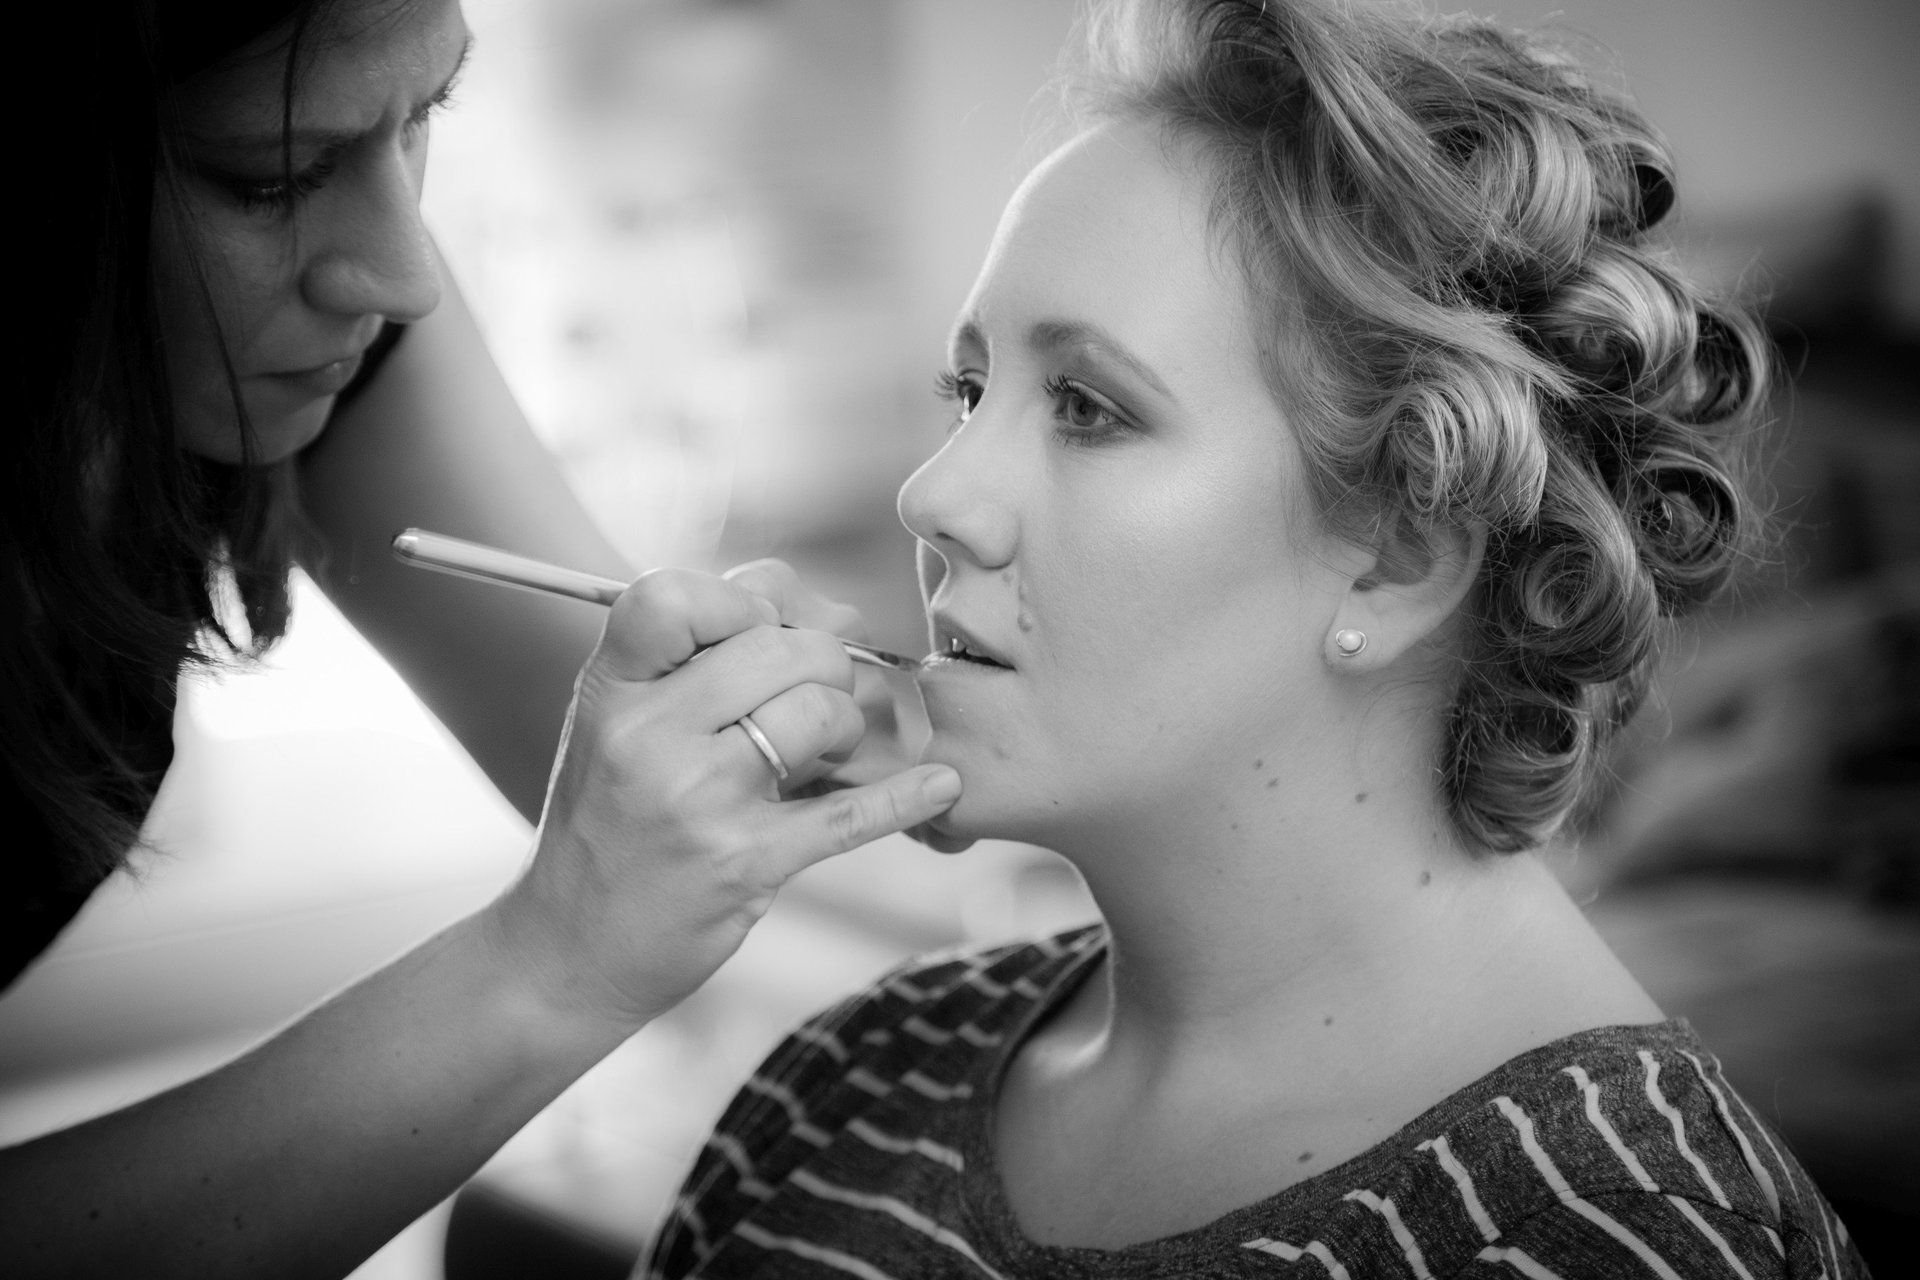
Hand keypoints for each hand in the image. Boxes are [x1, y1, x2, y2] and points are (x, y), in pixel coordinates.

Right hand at [485, 568, 962, 1032]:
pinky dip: (905, 796)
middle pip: (776, 646)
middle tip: (823, 694)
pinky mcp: (742, 865)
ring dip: (848, 724)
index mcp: (609, 690)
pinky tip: (942, 784)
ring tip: (831, 750)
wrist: (567, 952)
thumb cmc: (611, 823)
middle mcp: (645, 737)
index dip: (743, 598)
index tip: (770, 627)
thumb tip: (836, 611)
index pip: (672, 595)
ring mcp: (694, 802)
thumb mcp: (619, 727)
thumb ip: (702, 660)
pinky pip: (847, 815)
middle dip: (823, 662)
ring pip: (817, 712)